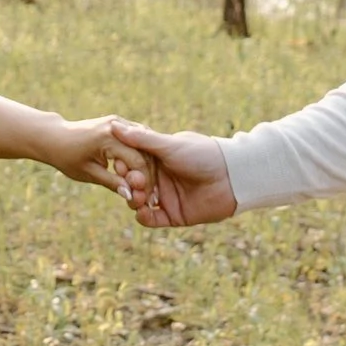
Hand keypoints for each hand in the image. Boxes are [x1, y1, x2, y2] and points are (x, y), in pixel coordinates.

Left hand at [41, 114, 155, 203]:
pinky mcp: (118, 123)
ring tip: (148, 186)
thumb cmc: (67, 157)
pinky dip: (140, 156)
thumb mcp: (89, 173)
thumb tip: (131, 195)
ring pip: (143, 145)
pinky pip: (136, 141)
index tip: (147, 198)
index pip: (137, 161)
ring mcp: (118, 122)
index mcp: (108, 137)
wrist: (54, 137)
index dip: (144, 181)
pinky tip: (142, 173)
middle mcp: (116, 125)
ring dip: (147, 165)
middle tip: (152, 195)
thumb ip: (112, 183)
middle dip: (149, 174)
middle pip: (144, 152)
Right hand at [106, 120, 235, 229]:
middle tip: (133, 184)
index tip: (120, 166)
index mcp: (157, 159)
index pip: (131, 164)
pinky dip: (144, 217)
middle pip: (133, 184)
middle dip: (128, 185)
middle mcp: (160, 177)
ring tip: (137, 198)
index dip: (124, 166)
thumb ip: (142, 140)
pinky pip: (152, 219)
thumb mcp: (169, 145)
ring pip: (139, 202)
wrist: (231, 177)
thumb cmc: (202, 154)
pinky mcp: (174, 215)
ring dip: (134, 200)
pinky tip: (143, 211)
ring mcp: (166, 197)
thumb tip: (114, 126)